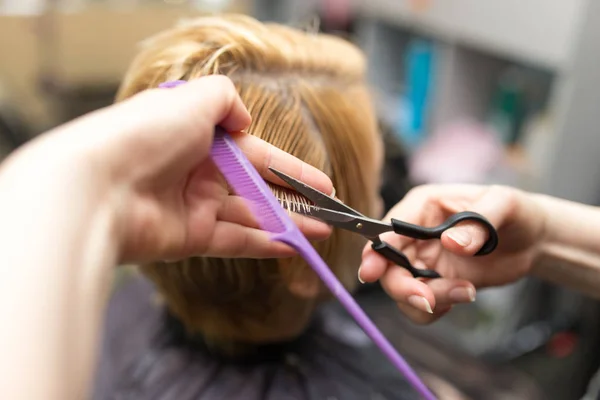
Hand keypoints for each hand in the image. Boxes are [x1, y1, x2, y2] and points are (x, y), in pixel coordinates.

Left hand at [17, 75, 332, 263]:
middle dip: (295, 200)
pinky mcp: (189, 237)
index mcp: (200, 136)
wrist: (99, 186)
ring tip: (321, 232)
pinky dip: (264, 243)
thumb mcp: (194, 99)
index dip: (292, 168)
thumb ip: (226, 101)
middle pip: (257, 188)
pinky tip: (293, 246)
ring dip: (287, 224)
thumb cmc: (146, 135)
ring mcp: (194, 206)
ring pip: (251, 216)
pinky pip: (235, 240)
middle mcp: (198, 171)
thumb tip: (245, 120)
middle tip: (329, 213)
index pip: (257, 152)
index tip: (323, 183)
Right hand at [358, 184, 546, 322]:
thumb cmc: (514, 211)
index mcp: (421, 207)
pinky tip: (464, 294)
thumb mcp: (503, 205)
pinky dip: (437, 309)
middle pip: (388, 267)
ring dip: (428, 301)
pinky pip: (421, 305)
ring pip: (402, 291)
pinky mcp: (435, 283)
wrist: (533, 240)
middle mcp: (415, 236)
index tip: (371, 273)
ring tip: (466, 291)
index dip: (375, 251)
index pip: (387, 230)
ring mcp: (423, 262)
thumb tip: (451, 243)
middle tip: (428, 301)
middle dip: (403, 288)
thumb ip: (478, 224)